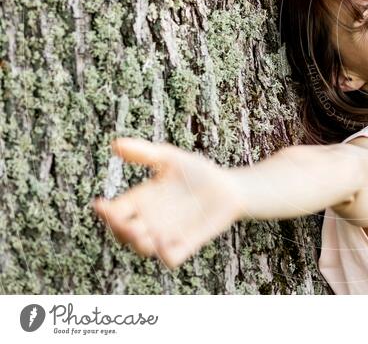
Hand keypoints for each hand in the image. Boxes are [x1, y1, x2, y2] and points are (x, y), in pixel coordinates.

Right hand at [92, 138, 242, 270]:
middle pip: (123, 233)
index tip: (101, 204)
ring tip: (143, 233)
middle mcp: (150, 220)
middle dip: (120, 230)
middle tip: (124, 222)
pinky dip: (168, 255)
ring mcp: (167, 234)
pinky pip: (172, 258)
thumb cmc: (198, 172)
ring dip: (140, 244)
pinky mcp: (186, 244)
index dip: (105, 211)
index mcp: (142, 200)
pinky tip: (168, 245)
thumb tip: (114, 144)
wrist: (230, 188)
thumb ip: (145, 153)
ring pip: (143, 248)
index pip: (115, 211)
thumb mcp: (170, 159)